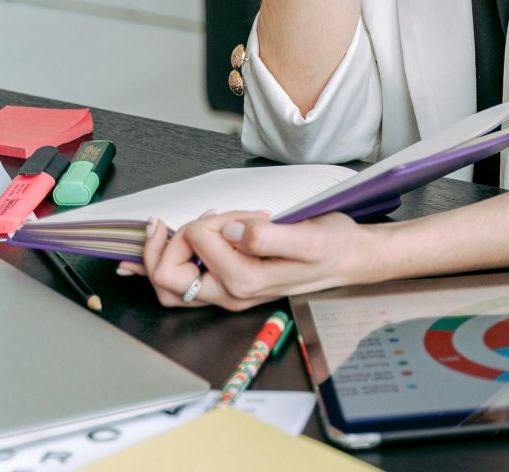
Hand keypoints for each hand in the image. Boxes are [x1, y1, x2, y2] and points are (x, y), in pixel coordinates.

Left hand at [125, 210, 368, 310]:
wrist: (348, 259)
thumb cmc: (332, 246)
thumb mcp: (309, 237)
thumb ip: (267, 237)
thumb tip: (232, 231)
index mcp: (245, 281)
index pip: (196, 241)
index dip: (211, 219)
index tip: (242, 213)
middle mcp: (231, 294)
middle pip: (166, 276)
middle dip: (173, 239)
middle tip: (203, 218)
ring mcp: (228, 294)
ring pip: (168, 286)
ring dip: (163, 255)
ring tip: (176, 229)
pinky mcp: (229, 287)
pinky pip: (180, 286)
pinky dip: (164, 264)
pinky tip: (159, 248)